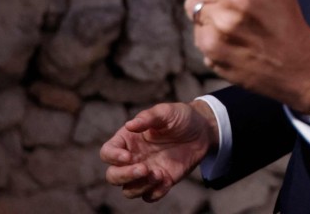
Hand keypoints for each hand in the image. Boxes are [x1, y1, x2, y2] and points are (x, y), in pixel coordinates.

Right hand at [100, 101, 215, 201]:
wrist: (202, 130)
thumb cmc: (180, 117)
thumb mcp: (166, 112)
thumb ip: (148, 118)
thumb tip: (130, 125)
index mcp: (128, 140)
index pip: (107, 152)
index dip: (113, 157)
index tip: (128, 156)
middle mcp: (133, 158)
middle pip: (113, 175)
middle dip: (124, 176)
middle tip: (144, 169)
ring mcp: (146, 172)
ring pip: (129, 190)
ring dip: (140, 186)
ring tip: (159, 173)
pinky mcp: (161, 182)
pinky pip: (150, 196)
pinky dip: (155, 192)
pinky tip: (167, 179)